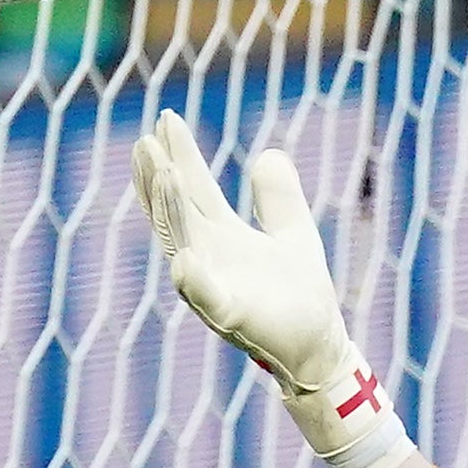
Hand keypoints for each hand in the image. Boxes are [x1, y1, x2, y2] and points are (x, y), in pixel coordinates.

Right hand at [134, 119, 363, 414]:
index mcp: (221, 237)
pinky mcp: (232, 318)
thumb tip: (269, 153)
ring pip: (182, 245)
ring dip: (170, 212)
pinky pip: (207, 298)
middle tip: (146, 142)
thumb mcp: (294, 231)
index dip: (179, 155)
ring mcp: (215, 288)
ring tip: (165, 175)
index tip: (167, 119)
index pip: (192, 189)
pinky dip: (193, 281)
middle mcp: (209, 259)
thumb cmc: (301, 296)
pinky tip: (183, 259)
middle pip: (174, 213)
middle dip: (157, 180)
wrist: (320, 348)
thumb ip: (279, 197)